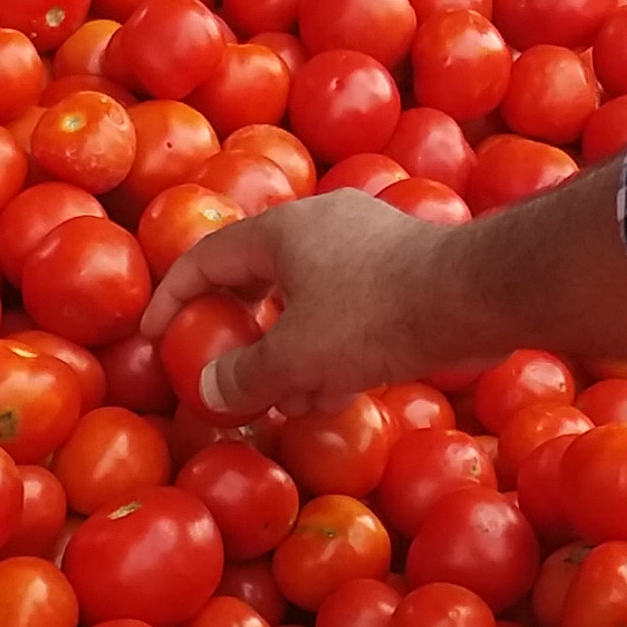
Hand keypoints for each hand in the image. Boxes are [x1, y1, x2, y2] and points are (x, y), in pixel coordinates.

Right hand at [141, 191, 480, 419]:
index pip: (206, 257)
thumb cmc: (371, 315)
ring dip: (287, 348)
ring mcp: (364, 244)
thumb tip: (211, 389)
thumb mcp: (295, 355)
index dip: (173, 297)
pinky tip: (330, 394)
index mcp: (281, 230)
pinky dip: (329, 348)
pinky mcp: (401, 270)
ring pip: (306, 298)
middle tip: (222, 369)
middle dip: (239, 330)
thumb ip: (245, 375)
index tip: (154, 335)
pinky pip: (346, 308)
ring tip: (279, 400)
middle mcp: (319, 225)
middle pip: (257, 276)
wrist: (472, 297)